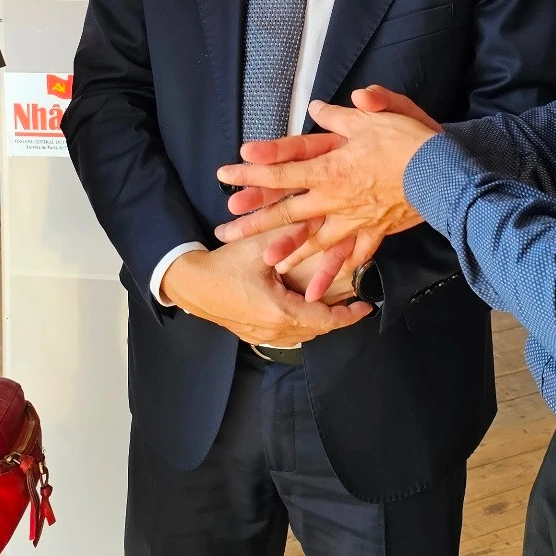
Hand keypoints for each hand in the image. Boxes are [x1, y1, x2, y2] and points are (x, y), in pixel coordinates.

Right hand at [160, 234, 373, 346]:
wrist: (190, 284)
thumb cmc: (223, 266)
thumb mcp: (259, 246)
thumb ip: (291, 233)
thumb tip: (318, 218)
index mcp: (280, 311)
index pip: (325, 319)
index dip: (349, 315)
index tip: (365, 307)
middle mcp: (274, 330)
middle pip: (317, 330)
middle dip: (337, 319)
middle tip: (353, 306)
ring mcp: (262, 337)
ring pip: (303, 336)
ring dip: (319, 324)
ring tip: (333, 308)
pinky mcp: (253, 336)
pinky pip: (286, 337)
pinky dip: (302, 327)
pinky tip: (304, 313)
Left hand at [215, 99, 437, 283]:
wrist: (442, 174)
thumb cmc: (406, 142)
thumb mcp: (372, 118)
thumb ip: (340, 117)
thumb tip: (317, 109)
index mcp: (329, 169)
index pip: (280, 173)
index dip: (250, 174)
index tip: (224, 176)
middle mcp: (334, 199)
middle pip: (287, 213)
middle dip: (253, 222)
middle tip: (225, 232)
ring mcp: (353, 220)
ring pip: (314, 240)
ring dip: (289, 252)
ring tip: (267, 263)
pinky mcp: (375, 232)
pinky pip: (351, 255)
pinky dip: (335, 271)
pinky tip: (321, 286)